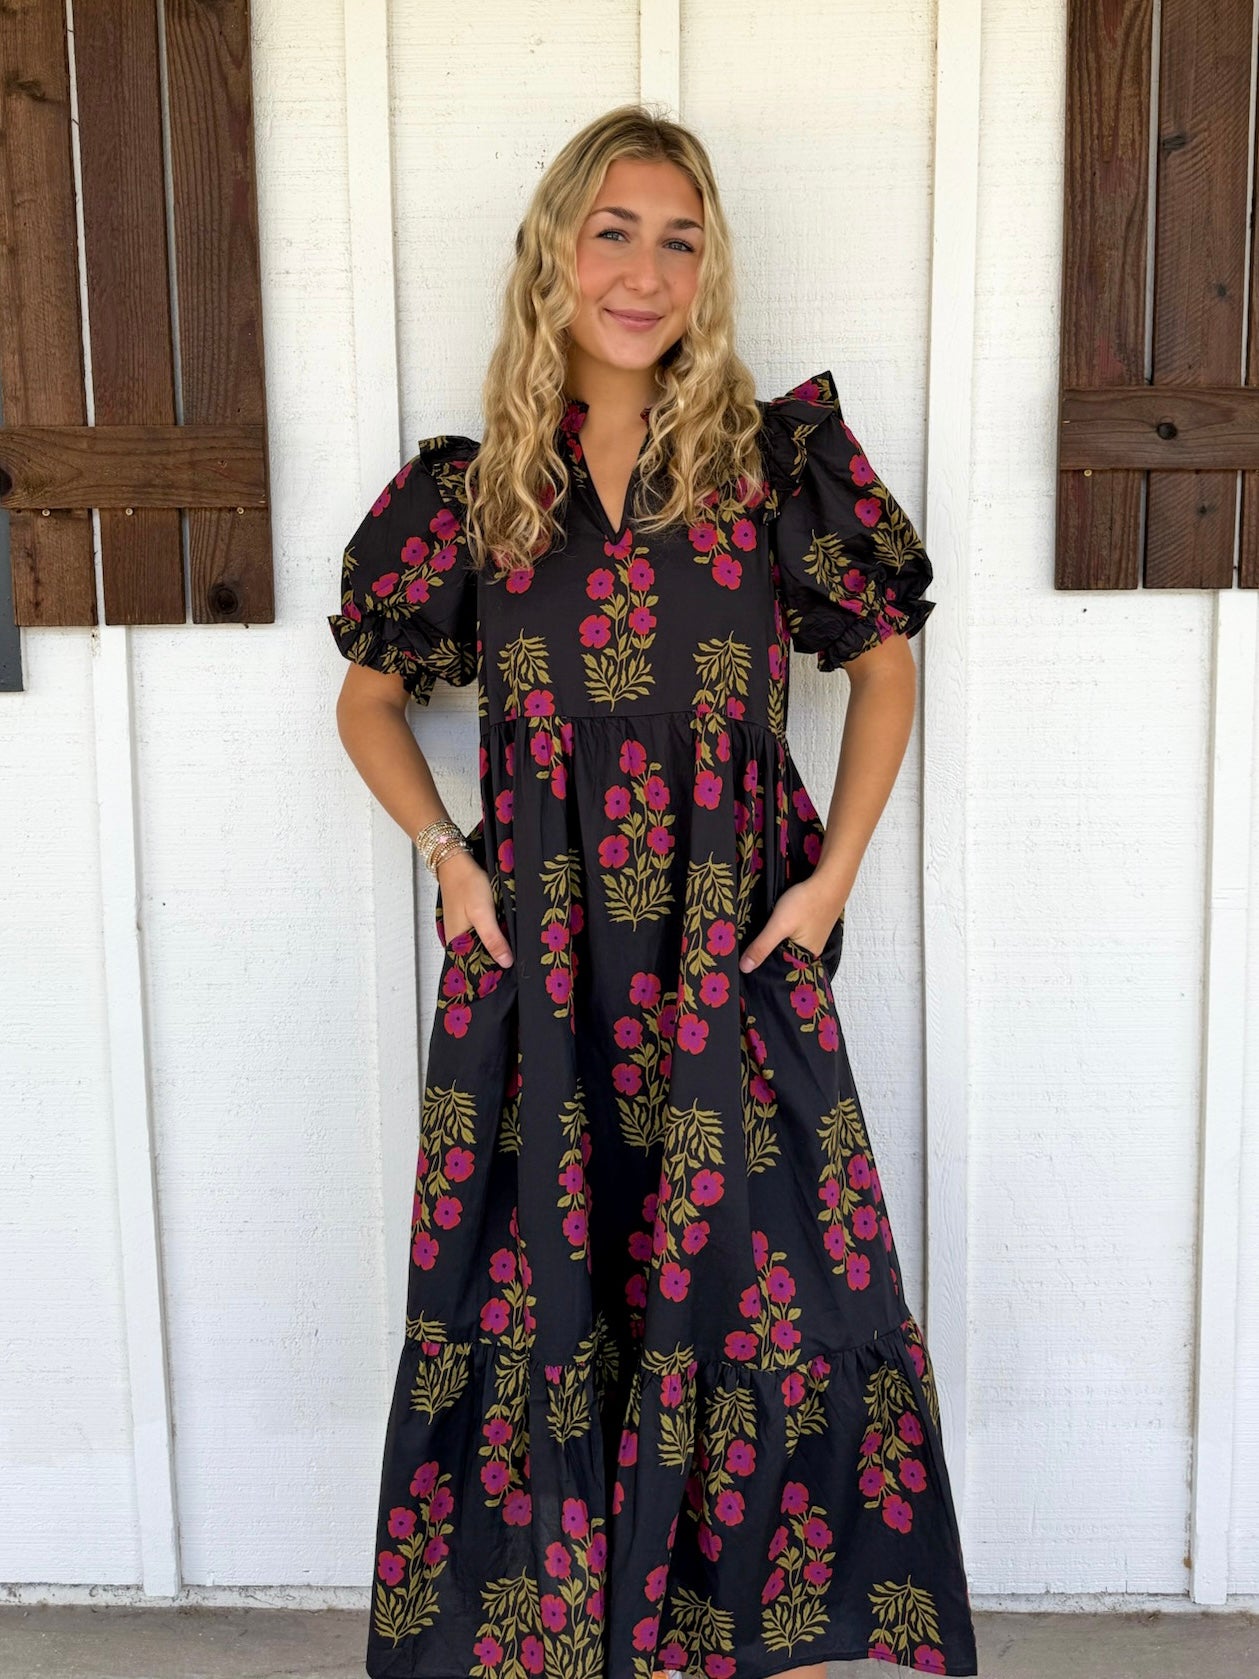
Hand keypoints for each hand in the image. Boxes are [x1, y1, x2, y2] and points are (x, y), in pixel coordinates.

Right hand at [436, 849, 513, 966]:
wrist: (457, 863)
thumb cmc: (467, 885)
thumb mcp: (483, 914)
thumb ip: (493, 939)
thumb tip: (506, 962)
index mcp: (456, 944)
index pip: (474, 969)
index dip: (492, 974)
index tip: (510, 975)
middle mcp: (456, 941)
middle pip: (478, 960)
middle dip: (495, 962)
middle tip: (518, 963)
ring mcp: (460, 932)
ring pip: (480, 948)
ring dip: (494, 950)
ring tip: (514, 951)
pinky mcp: (466, 923)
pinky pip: (480, 937)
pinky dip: (491, 938)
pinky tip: (503, 936)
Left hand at [738, 878, 847, 972]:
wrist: (829, 880)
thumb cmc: (807, 902)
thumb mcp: (779, 926)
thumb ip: (762, 946)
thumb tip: (745, 968)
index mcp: (804, 958)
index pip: (778, 970)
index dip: (761, 967)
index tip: (743, 964)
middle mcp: (810, 952)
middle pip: (782, 958)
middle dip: (766, 954)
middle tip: (745, 950)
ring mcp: (812, 939)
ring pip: (786, 945)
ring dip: (774, 942)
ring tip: (756, 938)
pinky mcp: (811, 927)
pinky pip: (793, 936)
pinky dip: (782, 932)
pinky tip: (774, 926)